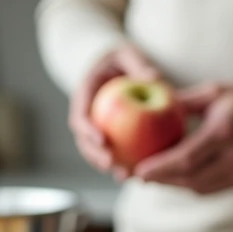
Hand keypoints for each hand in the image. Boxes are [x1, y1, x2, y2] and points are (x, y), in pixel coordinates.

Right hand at [70, 45, 159, 178]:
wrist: (119, 66)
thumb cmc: (125, 58)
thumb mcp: (130, 54)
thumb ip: (139, 64)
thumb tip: (153, 77)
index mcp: (84, 93)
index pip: (79, 115)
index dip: (87, 130)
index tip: (103, 140)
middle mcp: (86, 113)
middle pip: (83, 140)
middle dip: (94, 156)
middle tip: (111, 165)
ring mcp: (94, 126)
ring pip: (95, 151)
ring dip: (107, 166)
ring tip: (124, 177)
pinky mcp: (107, 136)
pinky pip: (113, 152)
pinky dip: (123, 163)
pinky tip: (138, 175)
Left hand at [134, 83, 232, 193]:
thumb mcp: (214, 92)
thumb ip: (182, 102)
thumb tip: (149, 106)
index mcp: (225, 131)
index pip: (187, 158)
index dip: (160, 168)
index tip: (138, 169)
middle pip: (189, 178)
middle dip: (160, 179)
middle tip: (136, 176)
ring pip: (198, 188)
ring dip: (172, 184)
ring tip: (150, 177)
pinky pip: (209, 189)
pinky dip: (188, 185)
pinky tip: (173, 178)